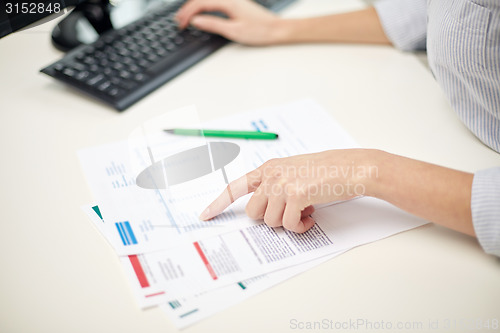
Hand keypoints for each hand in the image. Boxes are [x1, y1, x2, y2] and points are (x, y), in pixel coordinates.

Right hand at [176, 0, 282, 44]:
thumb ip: (213, 24)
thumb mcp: (233, 31)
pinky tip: (200, 13)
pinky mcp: (236, 3)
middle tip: (178, 21)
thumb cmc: (259, 31)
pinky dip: (203, 6)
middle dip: (187, 9)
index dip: (187, 13)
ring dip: (194, 6)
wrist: (276, 29)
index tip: (181, 23)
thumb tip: (196, 21)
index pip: (200, 3)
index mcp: (228, 1)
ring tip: (185, 17)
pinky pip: (214, 1)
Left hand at [199, 149, 378, 232]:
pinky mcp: (296, 194)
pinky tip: (312, 216)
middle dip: (270, 219)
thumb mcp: (294, 173)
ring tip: (305, 212)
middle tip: (290, 212)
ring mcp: (283, 184)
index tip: (205, 215)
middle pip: (253, 213)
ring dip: (288, 223)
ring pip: (271, 221)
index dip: (218, 203)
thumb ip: (275, 187)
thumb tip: (265, 212)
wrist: (351, 168)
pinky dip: (301, 227)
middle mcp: (272, 174)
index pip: (235, 187)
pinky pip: (289, 225)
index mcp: (269, 168)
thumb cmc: (327, 172)